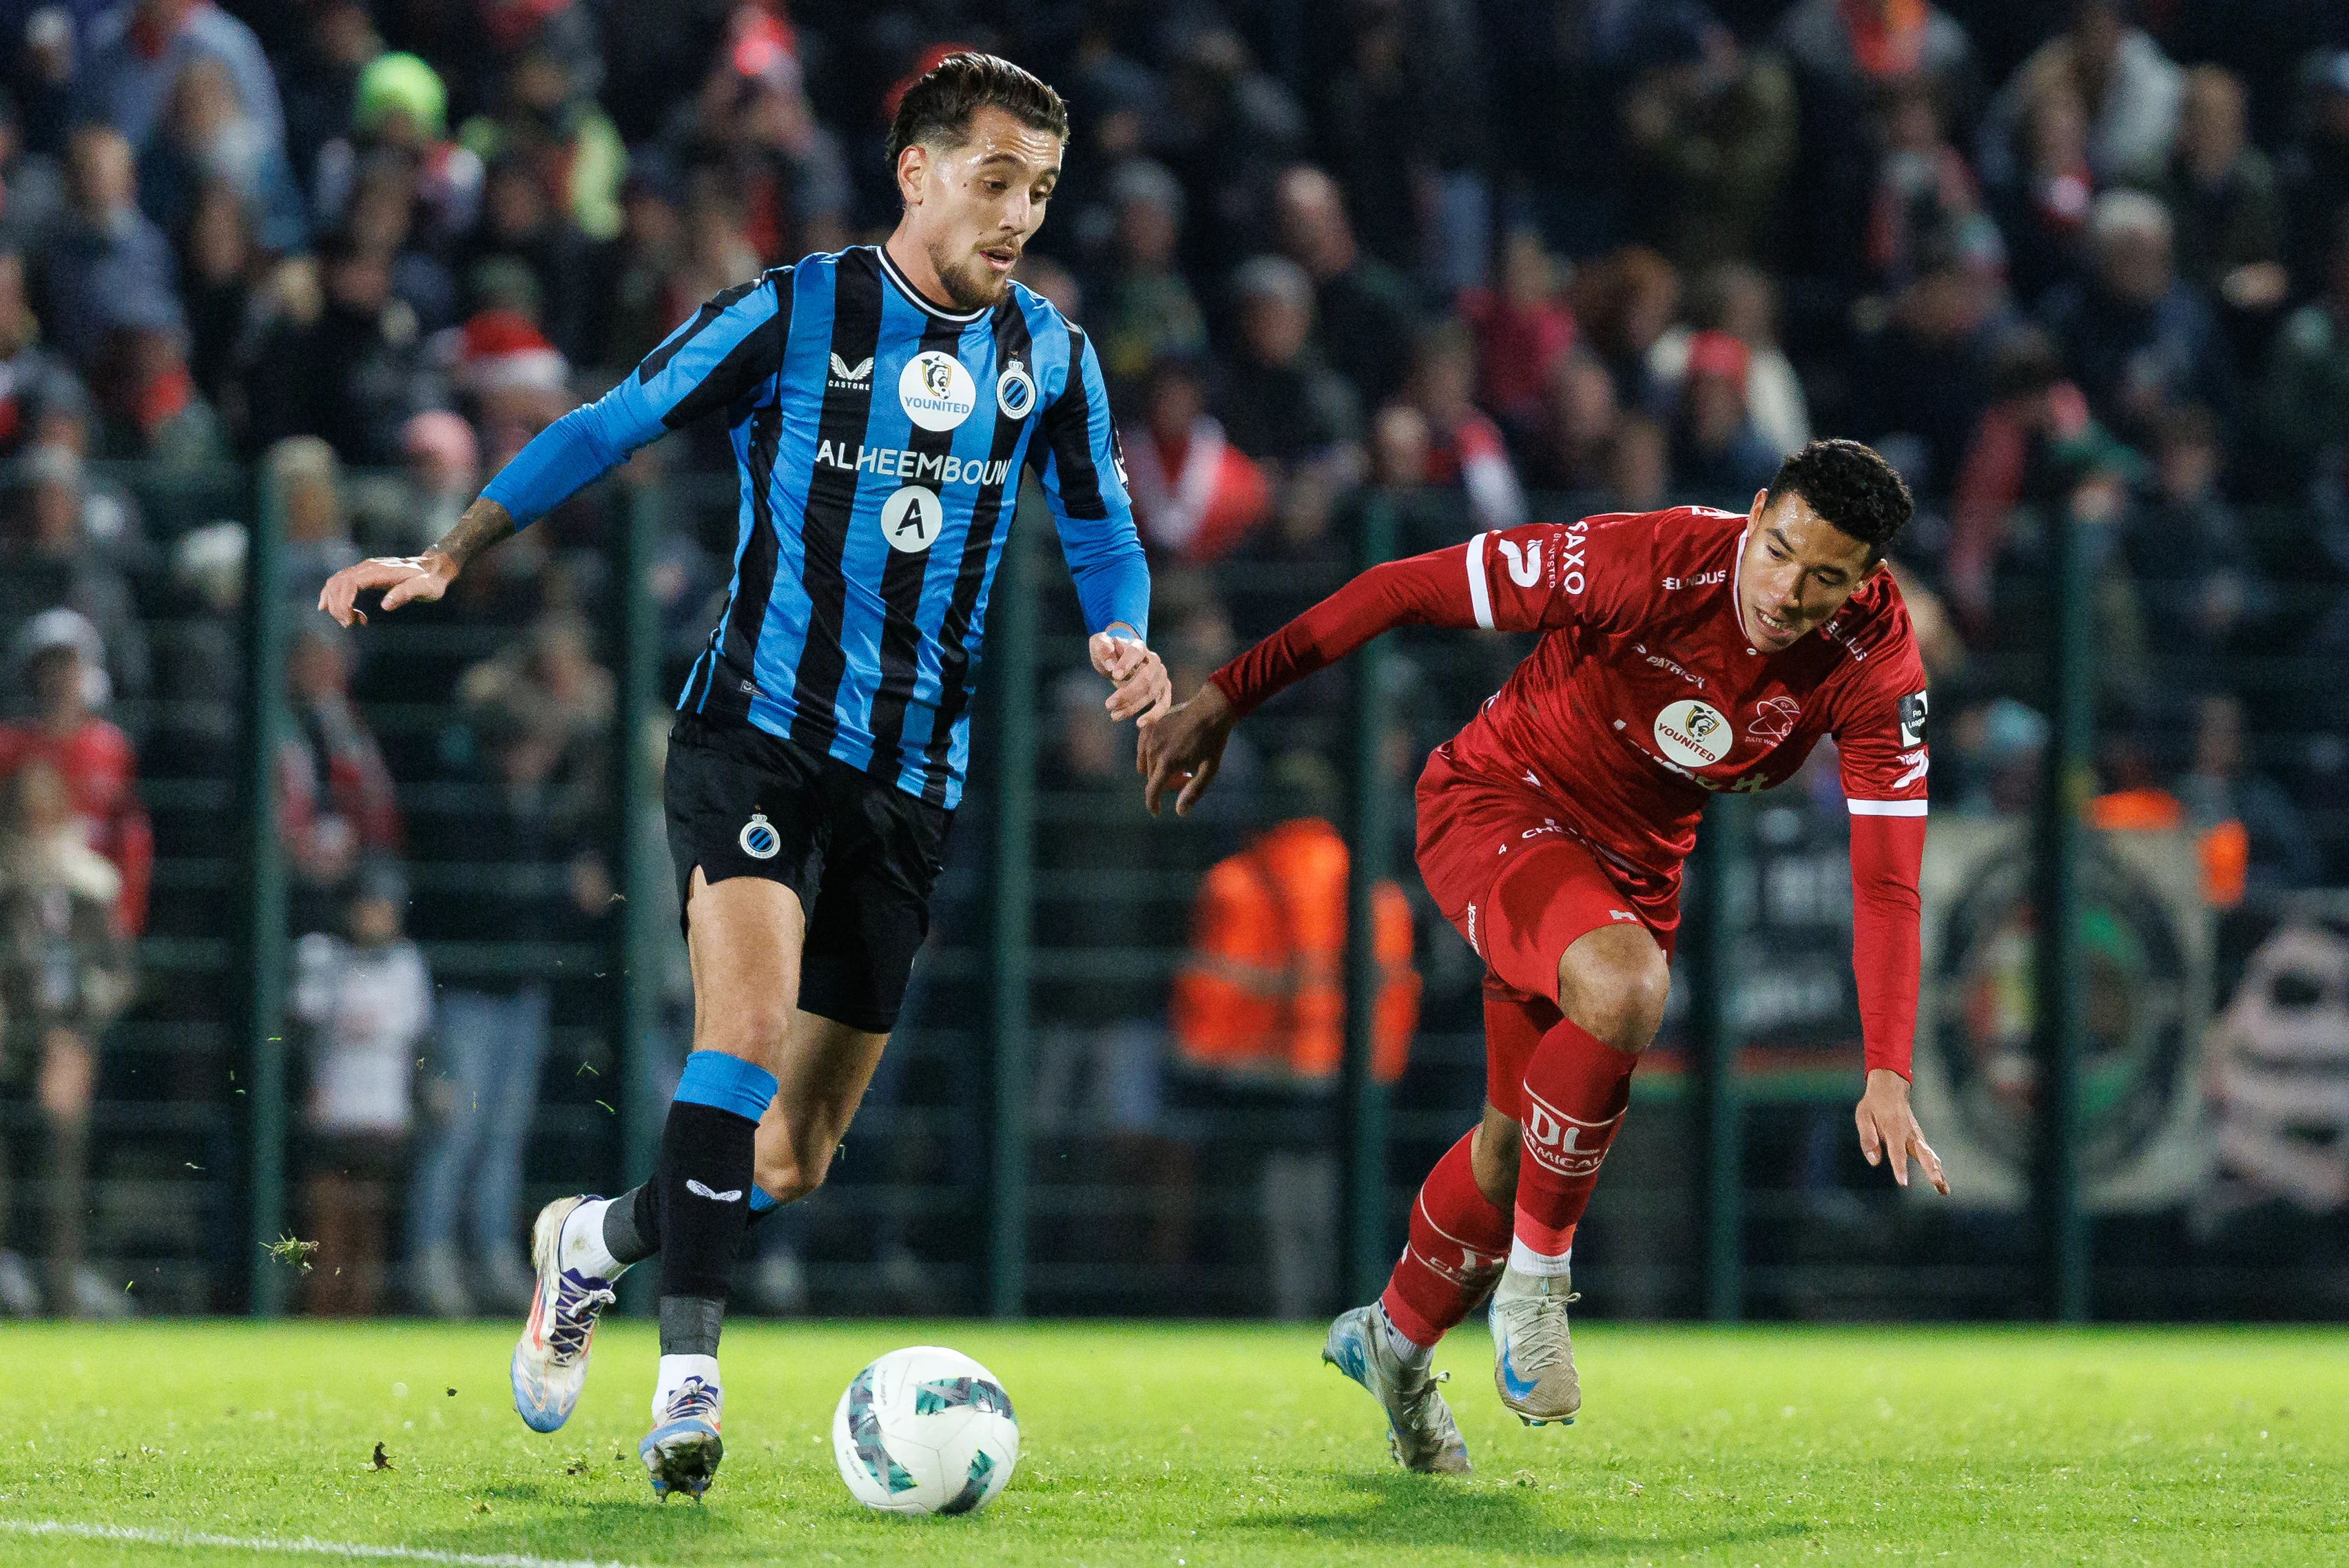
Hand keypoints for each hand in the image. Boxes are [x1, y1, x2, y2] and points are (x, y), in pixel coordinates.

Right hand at [318, 551, 456, 626]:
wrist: (433, 569)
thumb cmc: (430, 581)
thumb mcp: (425, 588)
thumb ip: (406, 593)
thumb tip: (385, 605)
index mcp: (379, 570)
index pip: (350, 583)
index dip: (344, 602)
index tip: (349, 620)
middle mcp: (368, 567)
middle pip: (338, 583)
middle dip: (337, 606)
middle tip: (349, 624)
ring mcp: (364, 569)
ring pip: (336, 582)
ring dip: (335, 603)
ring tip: (350, 620)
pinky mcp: (364, 574)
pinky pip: (341, 582)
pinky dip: (335, 596)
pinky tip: (337, 609)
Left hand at [1088, 629, 1171, 722]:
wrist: (1121, 659)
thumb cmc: (1109, 653)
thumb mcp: (1099, 644)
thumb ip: (1102, 647)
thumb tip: (1110, 664)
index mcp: (1137, 646)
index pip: (1135, 653)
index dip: (1126, 664)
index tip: (1114, 675)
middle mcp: (1153, 659)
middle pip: (1145, 677)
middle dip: (1127, 694)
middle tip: (1108, 705)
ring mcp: (1160, 675)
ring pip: (1152, 692)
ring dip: (1133, 706)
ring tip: (1114, 716)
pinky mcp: (1164, 688)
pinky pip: (1164, 703)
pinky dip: (1154, 714)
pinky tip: (1140, 723)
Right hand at [1137, 681, 1235, 816]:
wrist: (1209, 710)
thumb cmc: (1212, 742)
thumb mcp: (1208, 770)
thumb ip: (1194, 792)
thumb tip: (1181, 812)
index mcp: (1167, 762)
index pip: (1152, 791)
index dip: (1153, 804)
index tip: (1157, 812)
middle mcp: (1153, 750)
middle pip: (1150, 778)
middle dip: (1163, 782)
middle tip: (1183, 775)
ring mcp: (1148, 737)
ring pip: (1143, 764)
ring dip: (1155, 768)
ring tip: (1175, 762)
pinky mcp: (1147, 727)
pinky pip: (1142, 749)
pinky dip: (1150, 754)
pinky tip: (1167, 749)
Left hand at [1855, 1068, 1947, 1193]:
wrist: (1890, 1088)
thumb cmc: (1874, 1104)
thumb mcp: (1863, 1117)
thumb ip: (1868, 1139)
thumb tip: (1874, 1161)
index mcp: (1893, 1129)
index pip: (1897, 1152)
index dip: (1899, 1167)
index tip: (1903, 1182)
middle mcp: (1909, 1134)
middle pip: (1922, 1154)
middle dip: (1931, 1170)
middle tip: (1938, 1183)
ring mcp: (1917, 1136)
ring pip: (1929, 1156)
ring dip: (1938, 1172)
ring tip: (1945, 1190)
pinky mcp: (1919, 1138)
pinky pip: (1929, 1154)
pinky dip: (1936, 1167)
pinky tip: (1942, 1181)